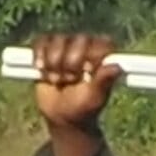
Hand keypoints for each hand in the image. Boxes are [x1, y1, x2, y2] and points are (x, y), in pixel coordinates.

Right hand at [27, 31, 120, 155]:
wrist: (61, 116)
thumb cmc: (83, 108)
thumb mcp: (94, 97)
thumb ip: (103, 81)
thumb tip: (117, 67)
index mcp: (103, 56)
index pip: (100, 43)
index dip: (90, 56)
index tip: (86, 73)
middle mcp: (86, 46)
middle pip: (76, 40)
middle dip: (69, 63)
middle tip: (69, 80)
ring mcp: (66, 46)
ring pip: (57, 40)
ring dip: (53, 63)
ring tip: (57, 79)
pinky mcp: (47, 49)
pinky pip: (41, 42)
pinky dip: (39, 56)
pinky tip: (41, 70)